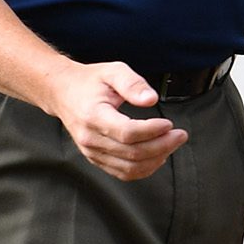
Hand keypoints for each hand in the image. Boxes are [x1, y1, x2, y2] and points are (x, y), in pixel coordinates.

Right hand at [49, 62, 186, 181]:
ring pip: (129, 167)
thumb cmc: (90, 82)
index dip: (152, 131)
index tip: (169, 124)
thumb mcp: (113, 71)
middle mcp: (90, 138)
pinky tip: (158, 155)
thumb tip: (151, 99)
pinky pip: (123, 172)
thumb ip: (133, 83)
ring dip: (156, 159)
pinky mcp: (96, 159)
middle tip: (180, 135)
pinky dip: (144, 168)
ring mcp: (92, 152)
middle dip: (162, 146)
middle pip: (132, 153)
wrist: (63, 93)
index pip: (127, 133)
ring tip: (171, 143)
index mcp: (93, 116)